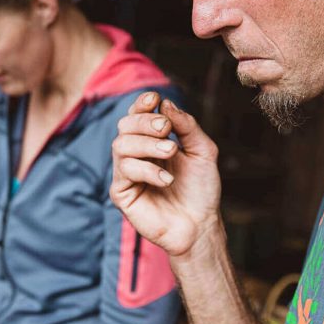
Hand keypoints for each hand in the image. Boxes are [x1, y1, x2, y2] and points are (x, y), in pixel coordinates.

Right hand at [111, 92, 222, 257]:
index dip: (142, 104)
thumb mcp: (202, 151)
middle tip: (165, 128)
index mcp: (152, 141)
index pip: (138, 116)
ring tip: (170, 152)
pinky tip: (167, 180)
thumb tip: (166, 104)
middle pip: (125, 126)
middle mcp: (136, 155)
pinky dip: (147, 170)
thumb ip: (186, 126)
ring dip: (146, 144)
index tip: (155, 99)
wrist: (201, 224)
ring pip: (121, 146)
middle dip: (145, 122)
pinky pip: (125, 172)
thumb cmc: (201, 190)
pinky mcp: (122, 194)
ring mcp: (127, 174)